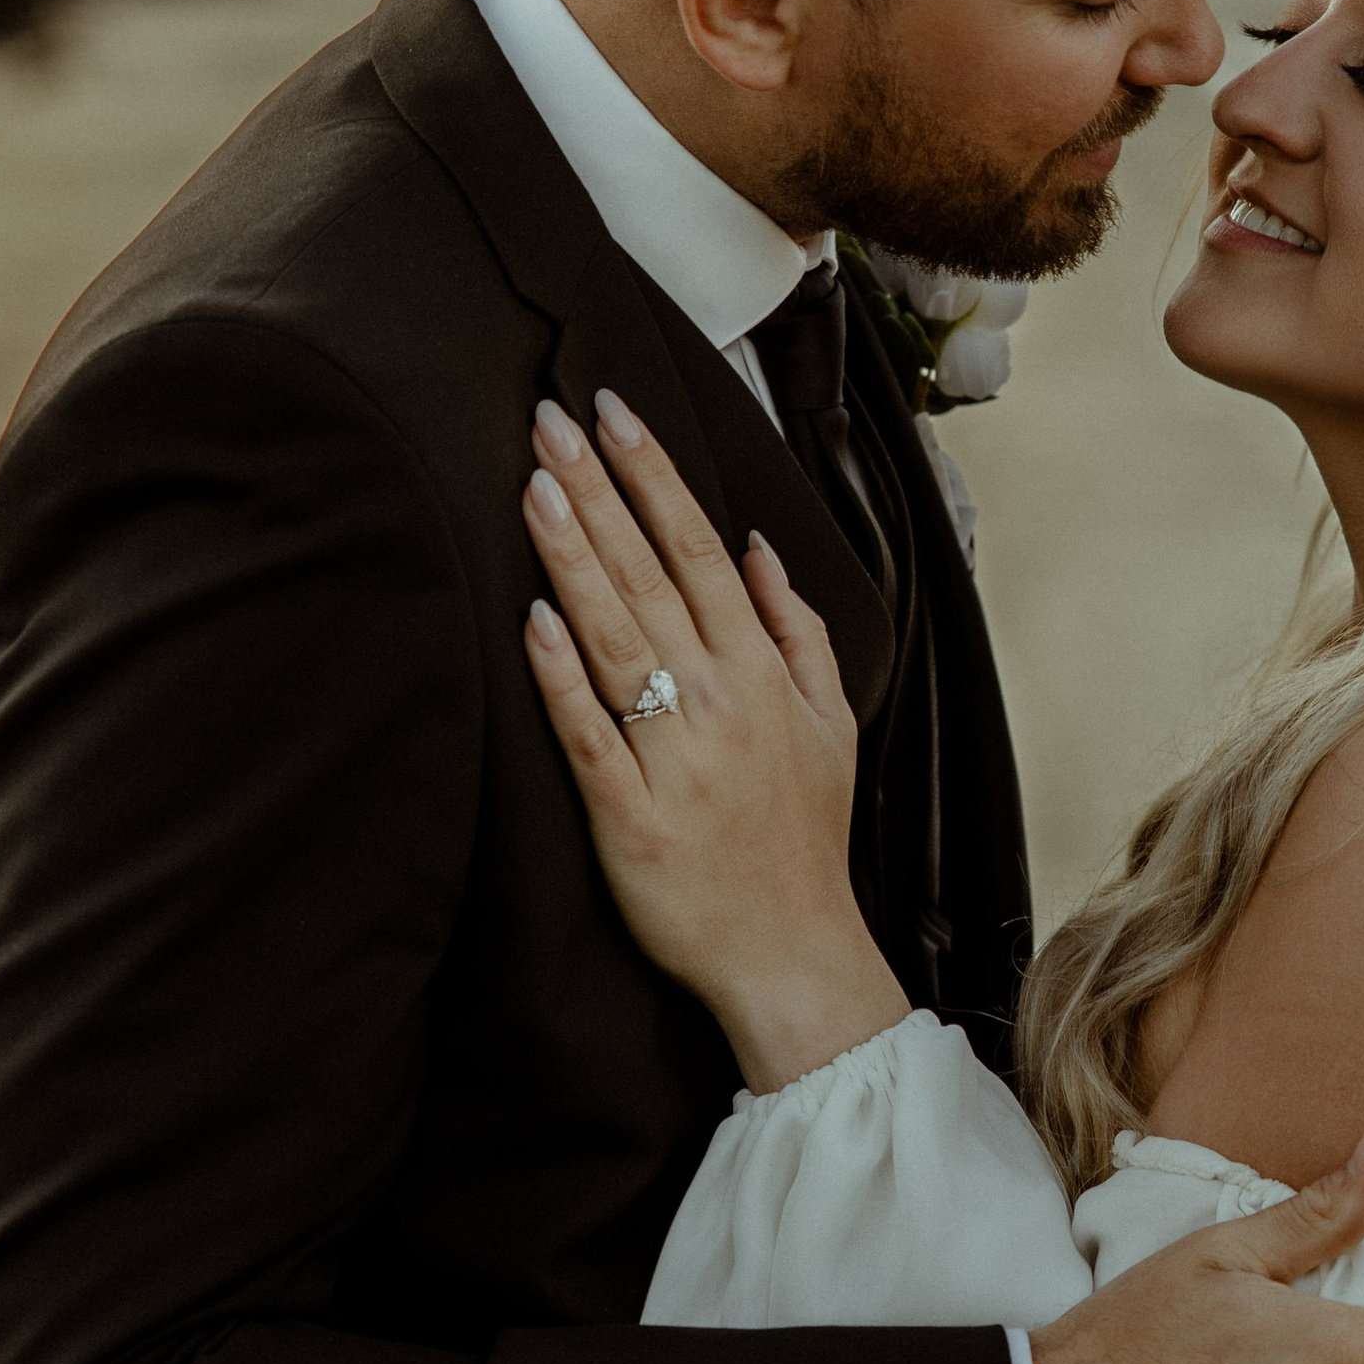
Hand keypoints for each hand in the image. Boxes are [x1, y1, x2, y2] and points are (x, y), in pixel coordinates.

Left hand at [521, 393, 907, 1087]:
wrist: (793, 953)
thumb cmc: (803, 839)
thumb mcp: (831, 722)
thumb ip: (795, 629)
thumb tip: (756, 548)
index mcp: (762, 674)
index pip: (700, 549)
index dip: (654, 475)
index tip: (613, 410)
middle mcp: (721, 703)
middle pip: (650, 575)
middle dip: (599, 489)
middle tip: (549, 415)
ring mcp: (675, 758)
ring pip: (617, 639)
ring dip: (575, 559)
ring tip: (535, 485)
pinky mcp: (630, 818)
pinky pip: (590, 737)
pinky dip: (563, 678)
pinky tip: (532, 620)